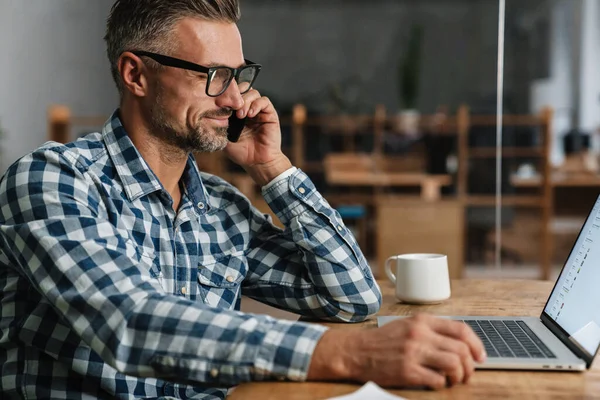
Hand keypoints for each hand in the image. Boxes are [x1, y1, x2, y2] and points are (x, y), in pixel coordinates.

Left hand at [224, 89, 291, 185]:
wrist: (258, 162)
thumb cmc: (242, 153)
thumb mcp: (224, 138)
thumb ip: (218, 125)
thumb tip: (208, 112)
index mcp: (237, 114)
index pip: (233, 96)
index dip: (227, 95)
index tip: (219, 102)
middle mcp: (249, 109)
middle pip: (243, 90)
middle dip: (236, 96)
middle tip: (230, 107)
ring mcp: (259, 111)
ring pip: (253, 93)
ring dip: (245, 101)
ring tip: (240, 114)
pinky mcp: (269, 114)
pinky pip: (264, 101)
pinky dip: (256, 104)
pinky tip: (250, 115)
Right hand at [308, 313, 486, 389]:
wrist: (356, 351)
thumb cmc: (382, 340)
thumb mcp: (407, 325)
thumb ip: (431, 330)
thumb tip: (460, 344)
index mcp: (422, 321)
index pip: (461, 329)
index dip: (476, 344)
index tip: (480, 356)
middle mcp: (419, 334)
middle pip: (461, 349)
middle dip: (470, 365)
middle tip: (467, 374)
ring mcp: (414, 353)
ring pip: (454, 364)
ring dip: (459, 376)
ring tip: (453, 380)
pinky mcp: (408, 371)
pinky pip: (437, 380)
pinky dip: (442, 384)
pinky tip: (435, 383)